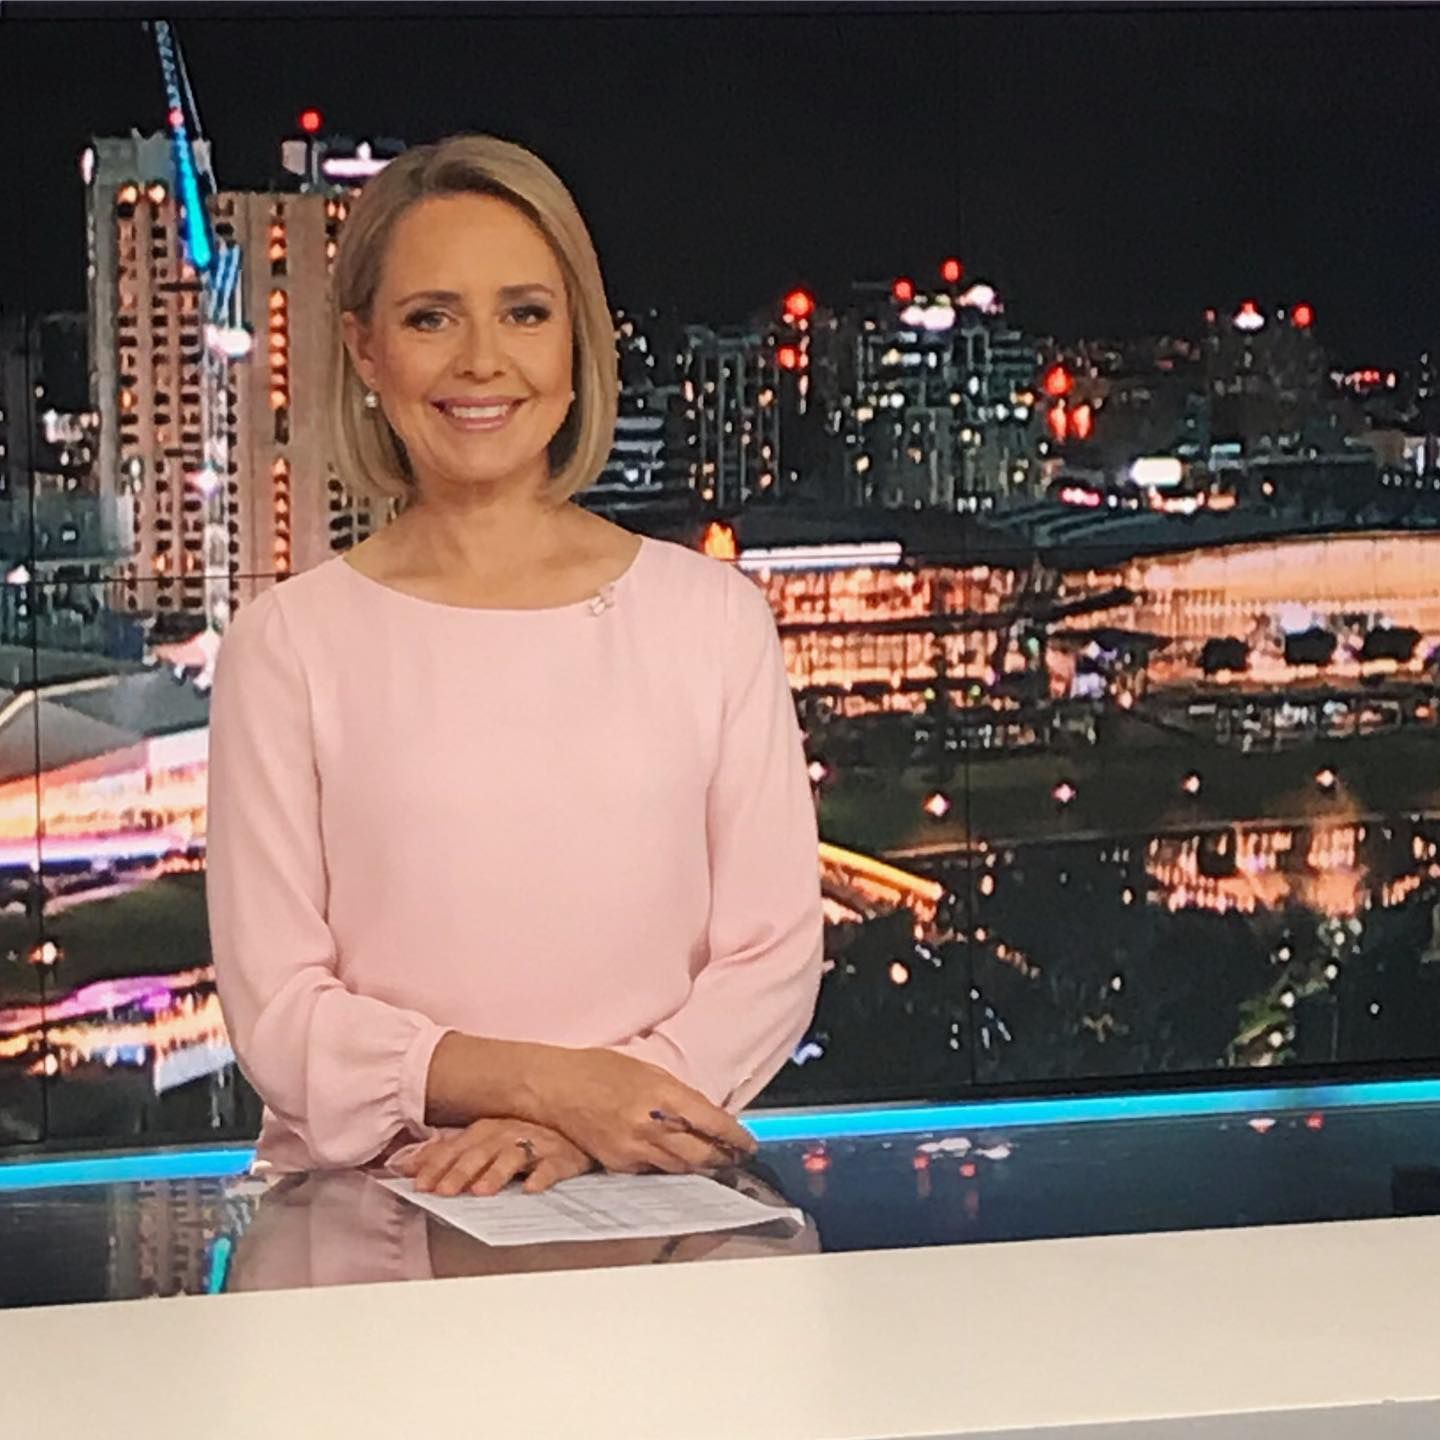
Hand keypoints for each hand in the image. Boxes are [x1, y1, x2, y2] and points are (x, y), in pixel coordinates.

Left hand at [390, 1118, 593, 1196]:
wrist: (573, 1128)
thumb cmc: (522, 1138)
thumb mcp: (482, 1143)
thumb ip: (445, 1154)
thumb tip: (402, 1165)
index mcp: (487, 1129)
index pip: (456, 1147)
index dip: (436, 1165)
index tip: (418, 1185)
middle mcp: (508, 1132)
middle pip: (481, 1152)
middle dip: (461, 1171)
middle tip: (443, 1192)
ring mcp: (536, 1143)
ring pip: (513, 1156)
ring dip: (496, 1172)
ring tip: (481, 1192)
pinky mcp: (562, 1156)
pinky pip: (552, 1166)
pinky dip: (542, 1176)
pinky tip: (532, 1189)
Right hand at [531, 1047, 757, 1175]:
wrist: (555, 1087)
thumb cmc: (599, 1070)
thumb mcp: (646, 1070)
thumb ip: (676, 1094)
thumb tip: (703, 1112)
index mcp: (663, 1095)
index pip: (712, 1122)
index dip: (736, 1137)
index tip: (749, 1144)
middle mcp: (652, 1125)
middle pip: (702, 1153)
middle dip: (723, 1158)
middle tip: (735, 1157)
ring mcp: (634, 1148)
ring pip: (681, 1167)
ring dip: (698, 1165)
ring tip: (711, 1161)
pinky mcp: (619, 1163)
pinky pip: (652, 1171)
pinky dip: (666, 1166)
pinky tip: (672, 1159)